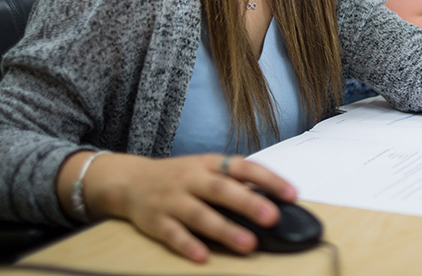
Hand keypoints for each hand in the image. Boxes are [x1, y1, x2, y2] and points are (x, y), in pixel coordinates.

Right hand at [81, 153, 295, 262]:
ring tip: (248, 243)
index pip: (243, 167)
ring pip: (200, 215)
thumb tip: (272, 197)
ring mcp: (173, 200)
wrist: (130, 181)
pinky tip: (203, 257)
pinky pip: (173, 234)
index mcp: (210, 164)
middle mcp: (192, 179)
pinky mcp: (156, 221)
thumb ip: (234, 181)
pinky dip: (188, 245)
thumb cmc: (180, 177)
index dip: (269, 179)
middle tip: (273, 218)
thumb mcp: (207, 169)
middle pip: (223, 190)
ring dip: (225, 229)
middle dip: (249, 203)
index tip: (292, 194)